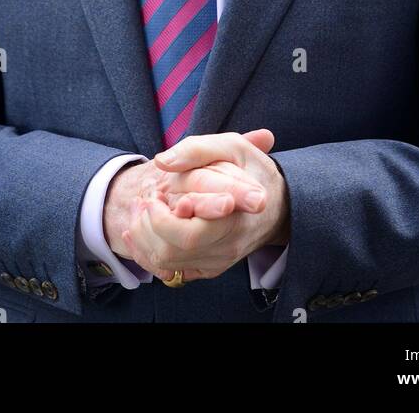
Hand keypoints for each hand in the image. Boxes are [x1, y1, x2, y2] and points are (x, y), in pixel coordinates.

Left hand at [103, 130, 270, 260]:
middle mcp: (227, 247)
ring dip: (143, 238)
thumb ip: (196, 150)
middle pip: (172, 252)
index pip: (190, 234)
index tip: (155, 195)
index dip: (163, 219)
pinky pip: (170, 271)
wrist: (279, 204)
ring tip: (140, 209)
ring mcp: (217, 261)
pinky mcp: (208, 267)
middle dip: (147, 226)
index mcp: (234, 219)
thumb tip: (162, 160)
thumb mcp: (232, 147)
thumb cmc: (253, 170)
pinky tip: (139, 230)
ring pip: (166, 264)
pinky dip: (147, 253)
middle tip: (143, 200)